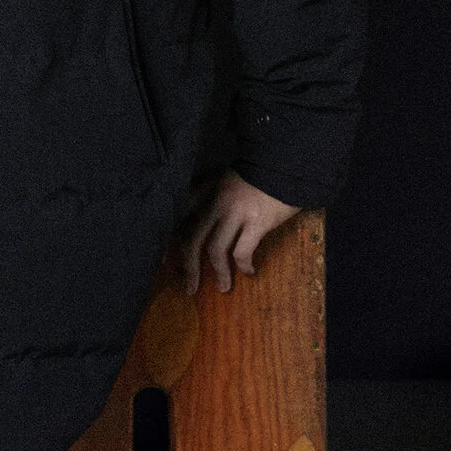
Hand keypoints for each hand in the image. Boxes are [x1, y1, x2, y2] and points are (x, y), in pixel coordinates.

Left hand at [172, 168, 298, 294]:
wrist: (287, 162)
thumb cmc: (257, 172)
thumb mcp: (225, 176)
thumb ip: (209, 192)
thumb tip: (198, 218)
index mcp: (205, 190)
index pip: (177, 217)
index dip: (167, 240)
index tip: (163, 261)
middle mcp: (214, 202)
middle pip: (191, 239)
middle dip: (189, 267)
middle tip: (189, 288)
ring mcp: (234, 213)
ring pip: (215, 249)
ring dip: (219, 273)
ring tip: (223, 288)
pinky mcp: (256, 222)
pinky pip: (242, 251)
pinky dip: (243, 265)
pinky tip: (248, 271)